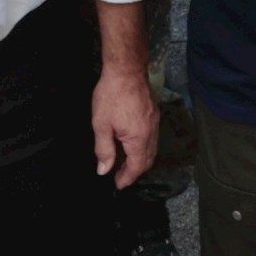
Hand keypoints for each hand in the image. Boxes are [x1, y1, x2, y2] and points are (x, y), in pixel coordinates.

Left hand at [90, 64, 158, 185]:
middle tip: (120, 177)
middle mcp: (150, 133)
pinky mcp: (153, 113)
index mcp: (138, 139)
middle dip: (134, 171)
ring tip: (124, 163)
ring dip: (139, 160)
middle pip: (147, 160)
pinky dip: (143, 147)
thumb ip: (104, 150)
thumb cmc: (112, 95)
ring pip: (151, 149)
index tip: (118, 185)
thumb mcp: (101, 125)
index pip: (136, 167)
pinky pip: (152, 137)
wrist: (126, 70)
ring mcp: (154, 122)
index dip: (127, 178)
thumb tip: (104, 170)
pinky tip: (131, 144)